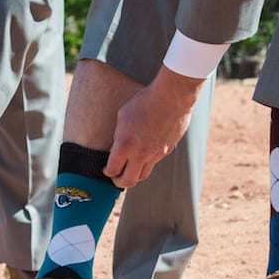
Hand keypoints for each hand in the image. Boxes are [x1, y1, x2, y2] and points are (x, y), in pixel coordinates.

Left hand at [104, 67, 203, 187]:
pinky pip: (154, 162)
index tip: (107, 169)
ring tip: (130, 169)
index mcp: (124, 145)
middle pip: (128, 181)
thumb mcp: (122, 116)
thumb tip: (116, 149)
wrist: (171, 97)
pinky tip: (145, 153)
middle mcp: (140, 154)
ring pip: (143, 175)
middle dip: (119, 182)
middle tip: (116, 177)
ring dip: (134, 175)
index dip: (107, 171)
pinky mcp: (167, 151)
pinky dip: (147, 162)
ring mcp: (155, 154)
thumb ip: (118, 136)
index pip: (112, 170)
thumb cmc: (144, 102)